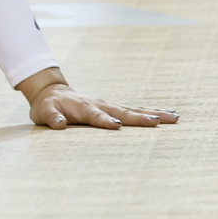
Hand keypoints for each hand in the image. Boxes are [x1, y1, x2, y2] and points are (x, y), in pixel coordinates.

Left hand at [17, 70, 178, 131]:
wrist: (52, 93)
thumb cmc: (48, 107)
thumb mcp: (43, 112)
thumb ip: (51, 118)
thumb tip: (58, 124)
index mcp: (83, 108)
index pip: (96, 116)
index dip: (105, 120)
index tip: (117, 125)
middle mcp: (100, 105)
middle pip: (123, 112)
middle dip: (141, 118)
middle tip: (160, 122)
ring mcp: (109, 105)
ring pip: (133, 110)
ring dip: (153, 114)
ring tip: (174, 118)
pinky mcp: (113, 108)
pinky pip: (133, 110)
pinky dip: (150, 113)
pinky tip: (165, 116)